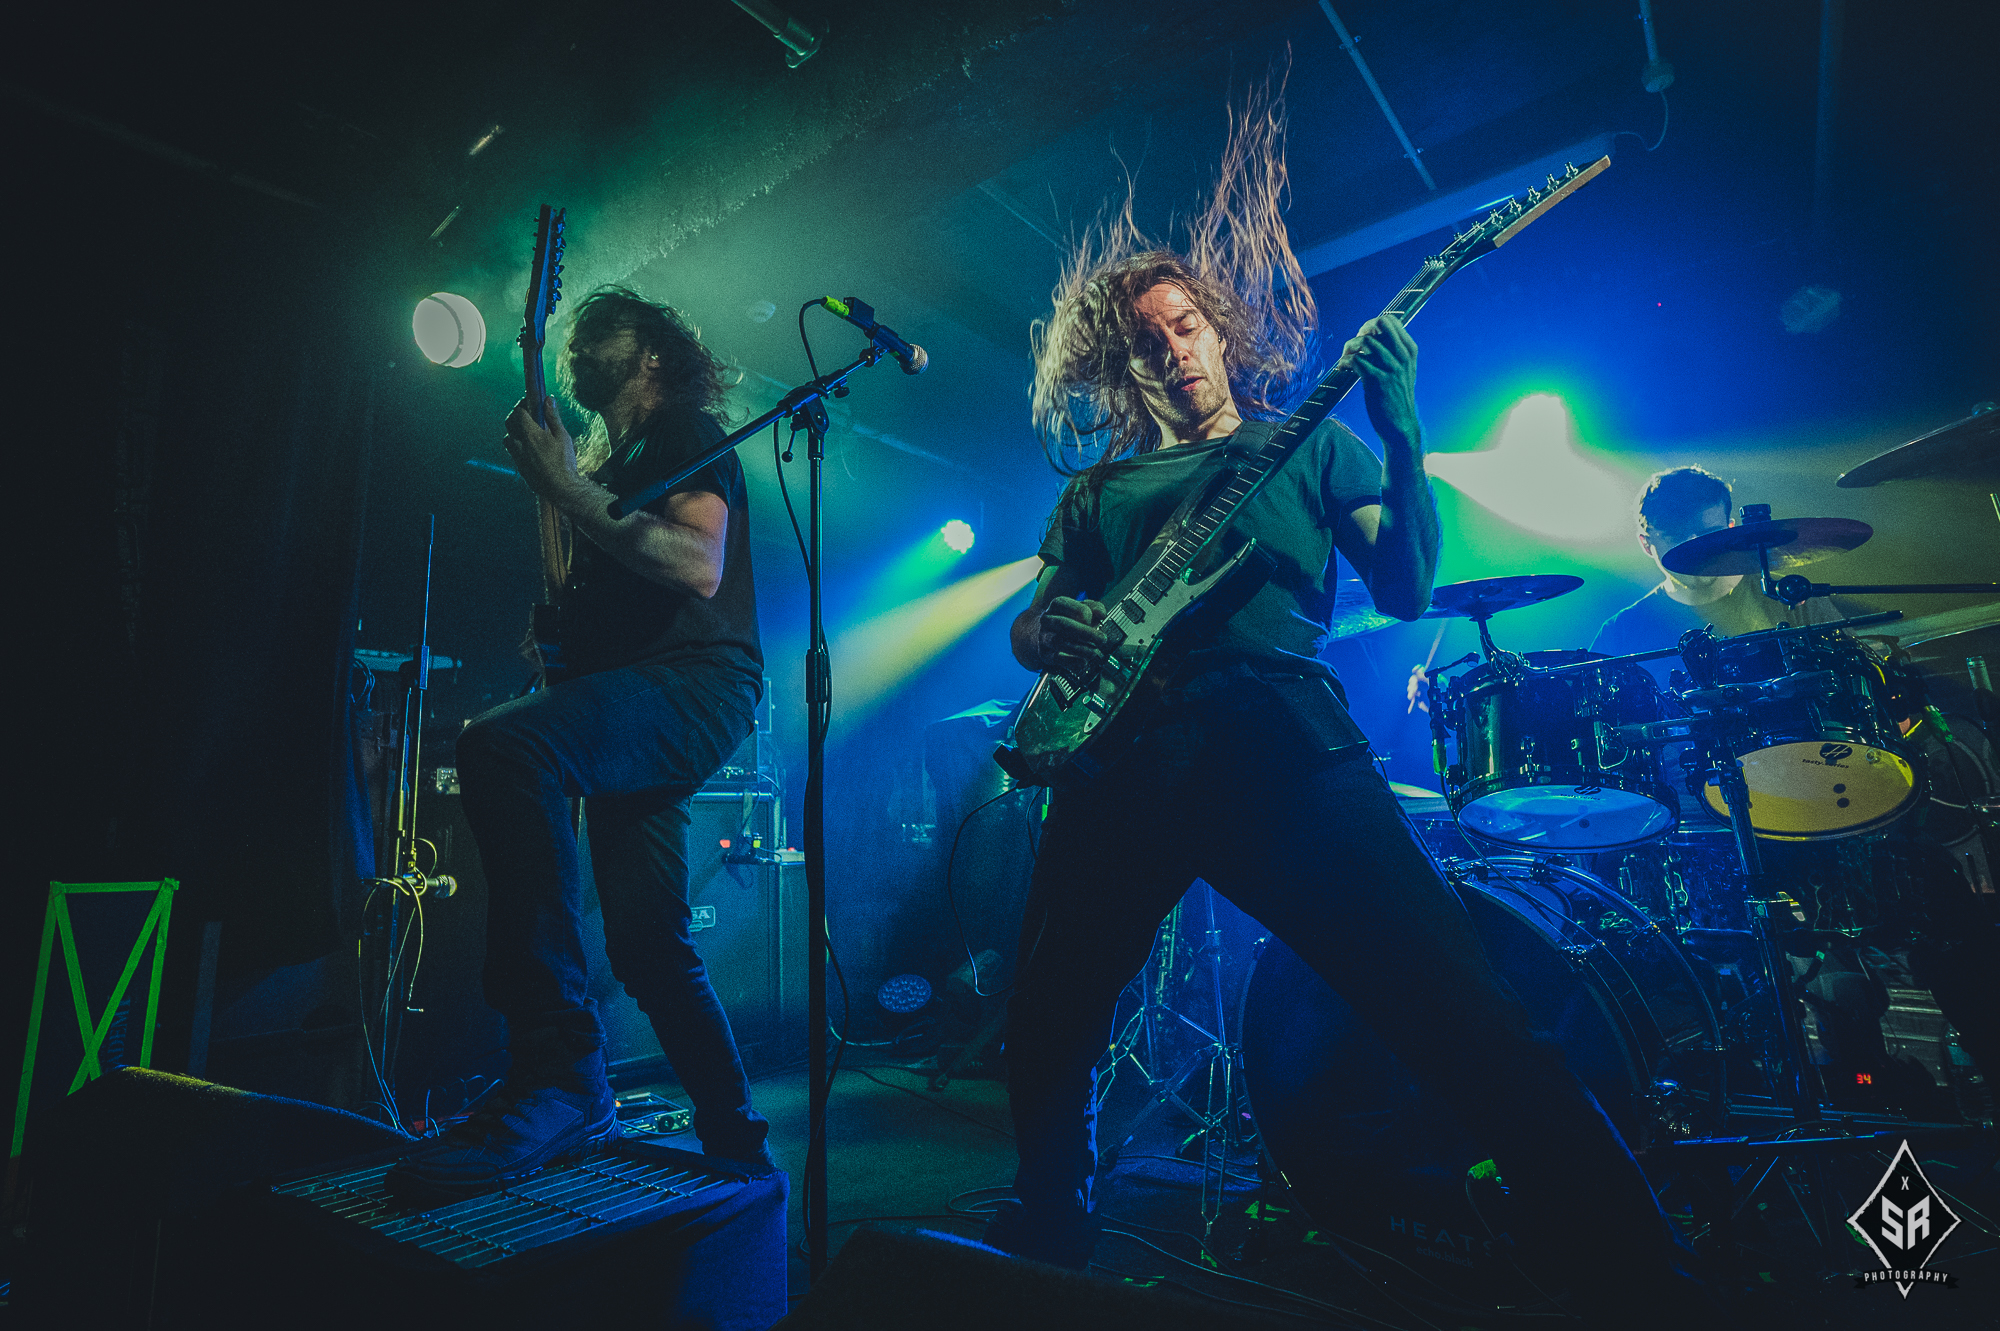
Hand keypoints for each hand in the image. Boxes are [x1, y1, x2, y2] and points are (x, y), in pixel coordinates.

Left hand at [503, 395, 580, 500]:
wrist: (560, 488)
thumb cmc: (564, 463)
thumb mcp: (563, 437)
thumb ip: (553, 417)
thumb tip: (548, 399)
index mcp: (531, 434)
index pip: (520, 412)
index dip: (524, 404)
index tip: (531, 401)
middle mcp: (520, 444)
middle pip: (509, 422)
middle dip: (516, 414)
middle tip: (528, 413)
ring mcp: (517, 456)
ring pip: (508, 437)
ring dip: (514, 430)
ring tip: (527, 430)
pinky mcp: (519, 467)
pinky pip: (512, 451)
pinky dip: (517, 444)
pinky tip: (529, 447)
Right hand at [1035, 597, 1110, 675]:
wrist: (1047, 634)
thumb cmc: (1069, 620)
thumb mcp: (1082, 609)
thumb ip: (1094, 607)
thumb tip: (1101, 614)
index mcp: (1057, 605)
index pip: (1069, 606)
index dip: (1085, 614)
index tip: (1097, 620)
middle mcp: (1047, 620)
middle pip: (1063, 624)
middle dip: (1085, 633)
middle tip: (1101, 639)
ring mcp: (1044, 637)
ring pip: (1058, 642)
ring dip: (1080, 648)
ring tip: (1093, 652)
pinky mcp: (1045, 654)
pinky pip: (1056, 659)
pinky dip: (1071, 661)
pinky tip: (1083, 662)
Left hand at [1337, 313, 1419, 447]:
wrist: (1401, 426)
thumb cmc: (1397, 399)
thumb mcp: (1403, 372)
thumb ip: (1393, 354)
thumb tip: (1372, 338)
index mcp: (1409, 351)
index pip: (1392, 321)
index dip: (1372, 325)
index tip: (1364, 337)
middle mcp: (1402, 356)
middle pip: (1380, 323)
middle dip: (1362, 330)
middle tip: (1355, 346)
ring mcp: (1391, 368)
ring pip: (1365, 341)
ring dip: (1350, 348)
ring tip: (1345, 359)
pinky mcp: (1377, 381)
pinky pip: (1356, 360)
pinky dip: (1344, 362)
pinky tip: (1342, 369)